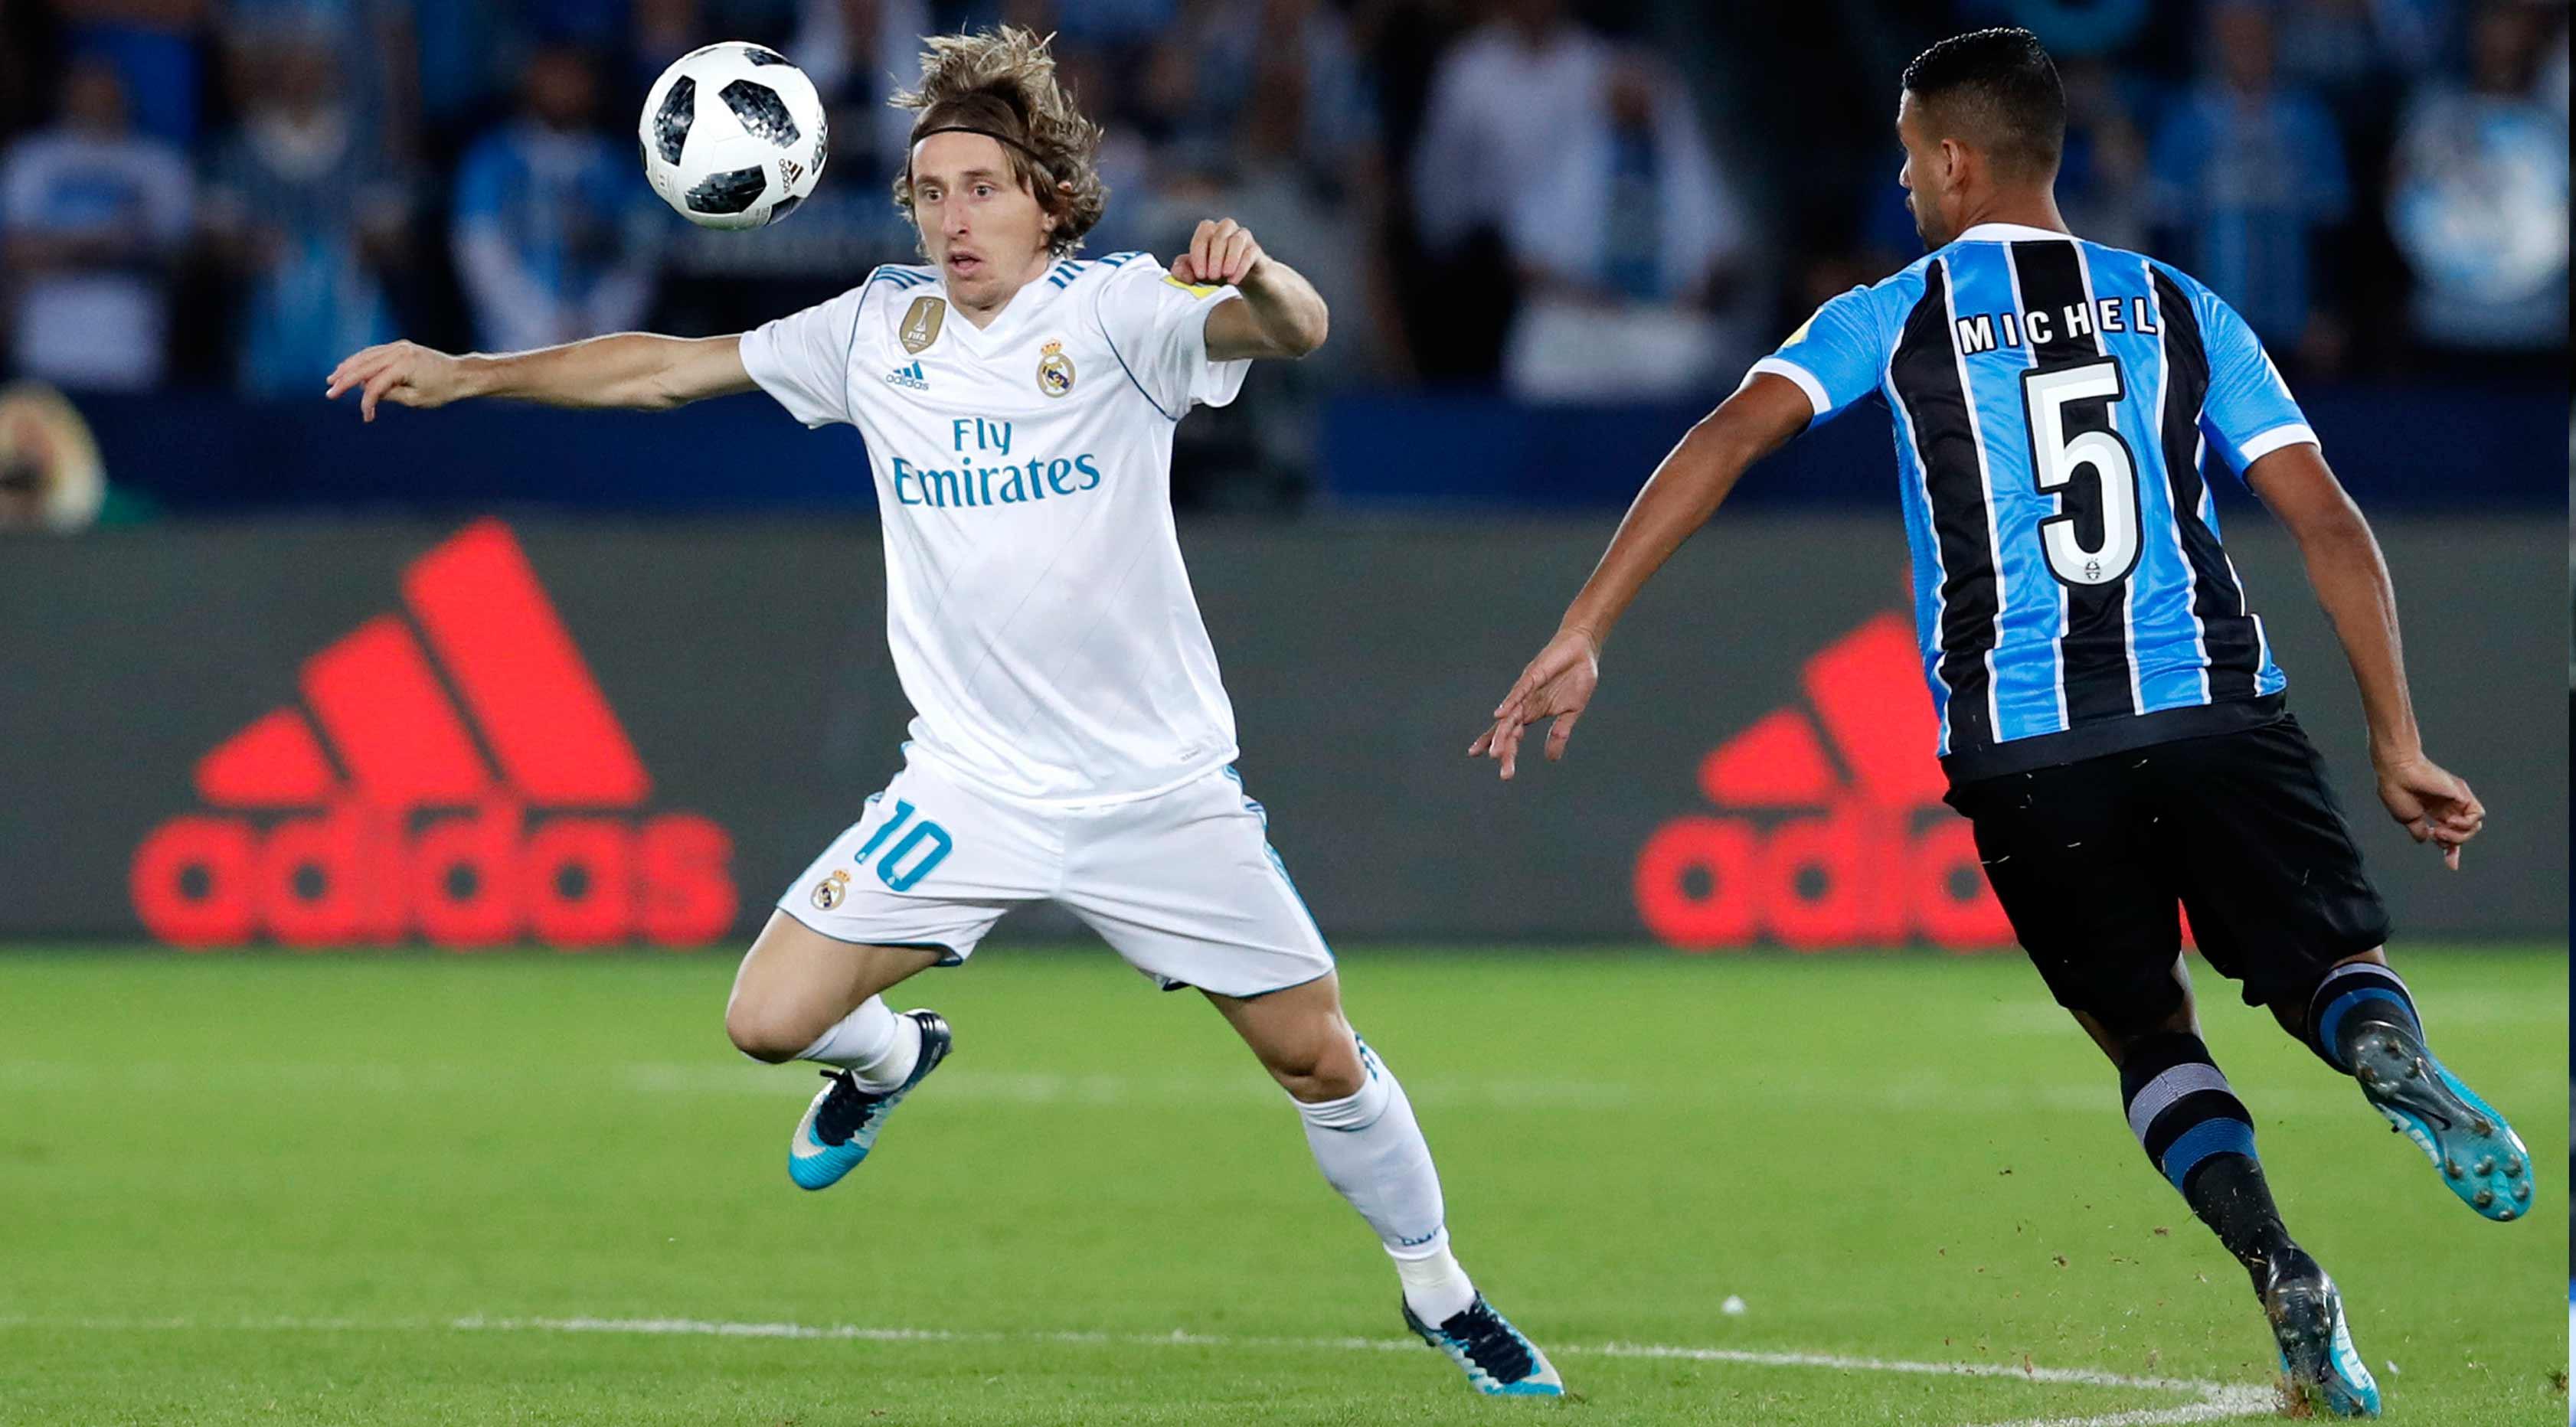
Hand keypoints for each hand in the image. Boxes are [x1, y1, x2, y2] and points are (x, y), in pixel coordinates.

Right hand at [326, 340, 468, 421]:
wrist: (461, 374)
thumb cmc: (442, 390)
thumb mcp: (416, 399)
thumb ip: (390, 394)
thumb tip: (367, 390)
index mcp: (404, 365)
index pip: (376, 384)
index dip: (368, 402)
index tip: (367, 417)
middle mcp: (399, 351)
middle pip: (364, 366)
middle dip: (345, 379)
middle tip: (330, 392)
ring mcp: (399, 347)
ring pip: (366, 356)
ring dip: (348, 367)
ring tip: (333, 379)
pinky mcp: (400, 347)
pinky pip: (374, 352)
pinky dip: (360, 360)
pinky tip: (349, 368)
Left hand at [1170, 217, 1262, 286]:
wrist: (1245, 279)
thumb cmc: (1217, 271)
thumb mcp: (1197, 272)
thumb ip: (1183, 271)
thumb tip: (1179, 273)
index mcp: (1211, 230)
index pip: (1204, 233)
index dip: (1199, 253)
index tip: (1199, 274)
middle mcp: (1228, 229)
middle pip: (1220, 235)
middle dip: (1214, 257)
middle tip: (1211, 277)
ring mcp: (1244, 238)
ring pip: (1237, 239)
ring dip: (1229, 258)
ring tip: (1224, 276)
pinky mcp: (1256, 251)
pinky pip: (1251, 253)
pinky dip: (1241, 266)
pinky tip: (1233, 280)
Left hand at [1468, 627, 1600, 780]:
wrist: (1583, 649)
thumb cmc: (1576, 678)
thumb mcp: (1571, 712)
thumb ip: (1560, 734)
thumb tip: (1551, 759)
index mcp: (1533, 712)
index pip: (1515, 736)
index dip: (1507, 752)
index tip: (1504, 772)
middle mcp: (1524, 703)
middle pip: (1509, 731)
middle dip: (1504, 750)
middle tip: (1504, 773)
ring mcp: (1526, 690)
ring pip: (1510, 716)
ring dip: (1502, 734)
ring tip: (1494, 753)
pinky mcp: (1532, 676)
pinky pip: (1519, 692)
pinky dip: (1509, 703)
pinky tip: (1500, 716)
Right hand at [2374, 751, 2483, 870]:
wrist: (2398, 771)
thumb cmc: (2397, 791)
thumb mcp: (2408, 818)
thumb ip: (2419, 830)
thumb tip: (2426, 840)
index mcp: (2435, 810)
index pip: (2451, 833)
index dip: (2452, 850)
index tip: (2451, 865)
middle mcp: (2449, 806)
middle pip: (2464, 833)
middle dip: (2452, 843)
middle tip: (2435, 835)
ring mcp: (2457, 800)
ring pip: (2474, 827)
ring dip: (2458, 836)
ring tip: (2440, 830)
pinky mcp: (2463, 794)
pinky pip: (2477, 816)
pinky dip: (2465, 824)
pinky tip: (2449, 821)